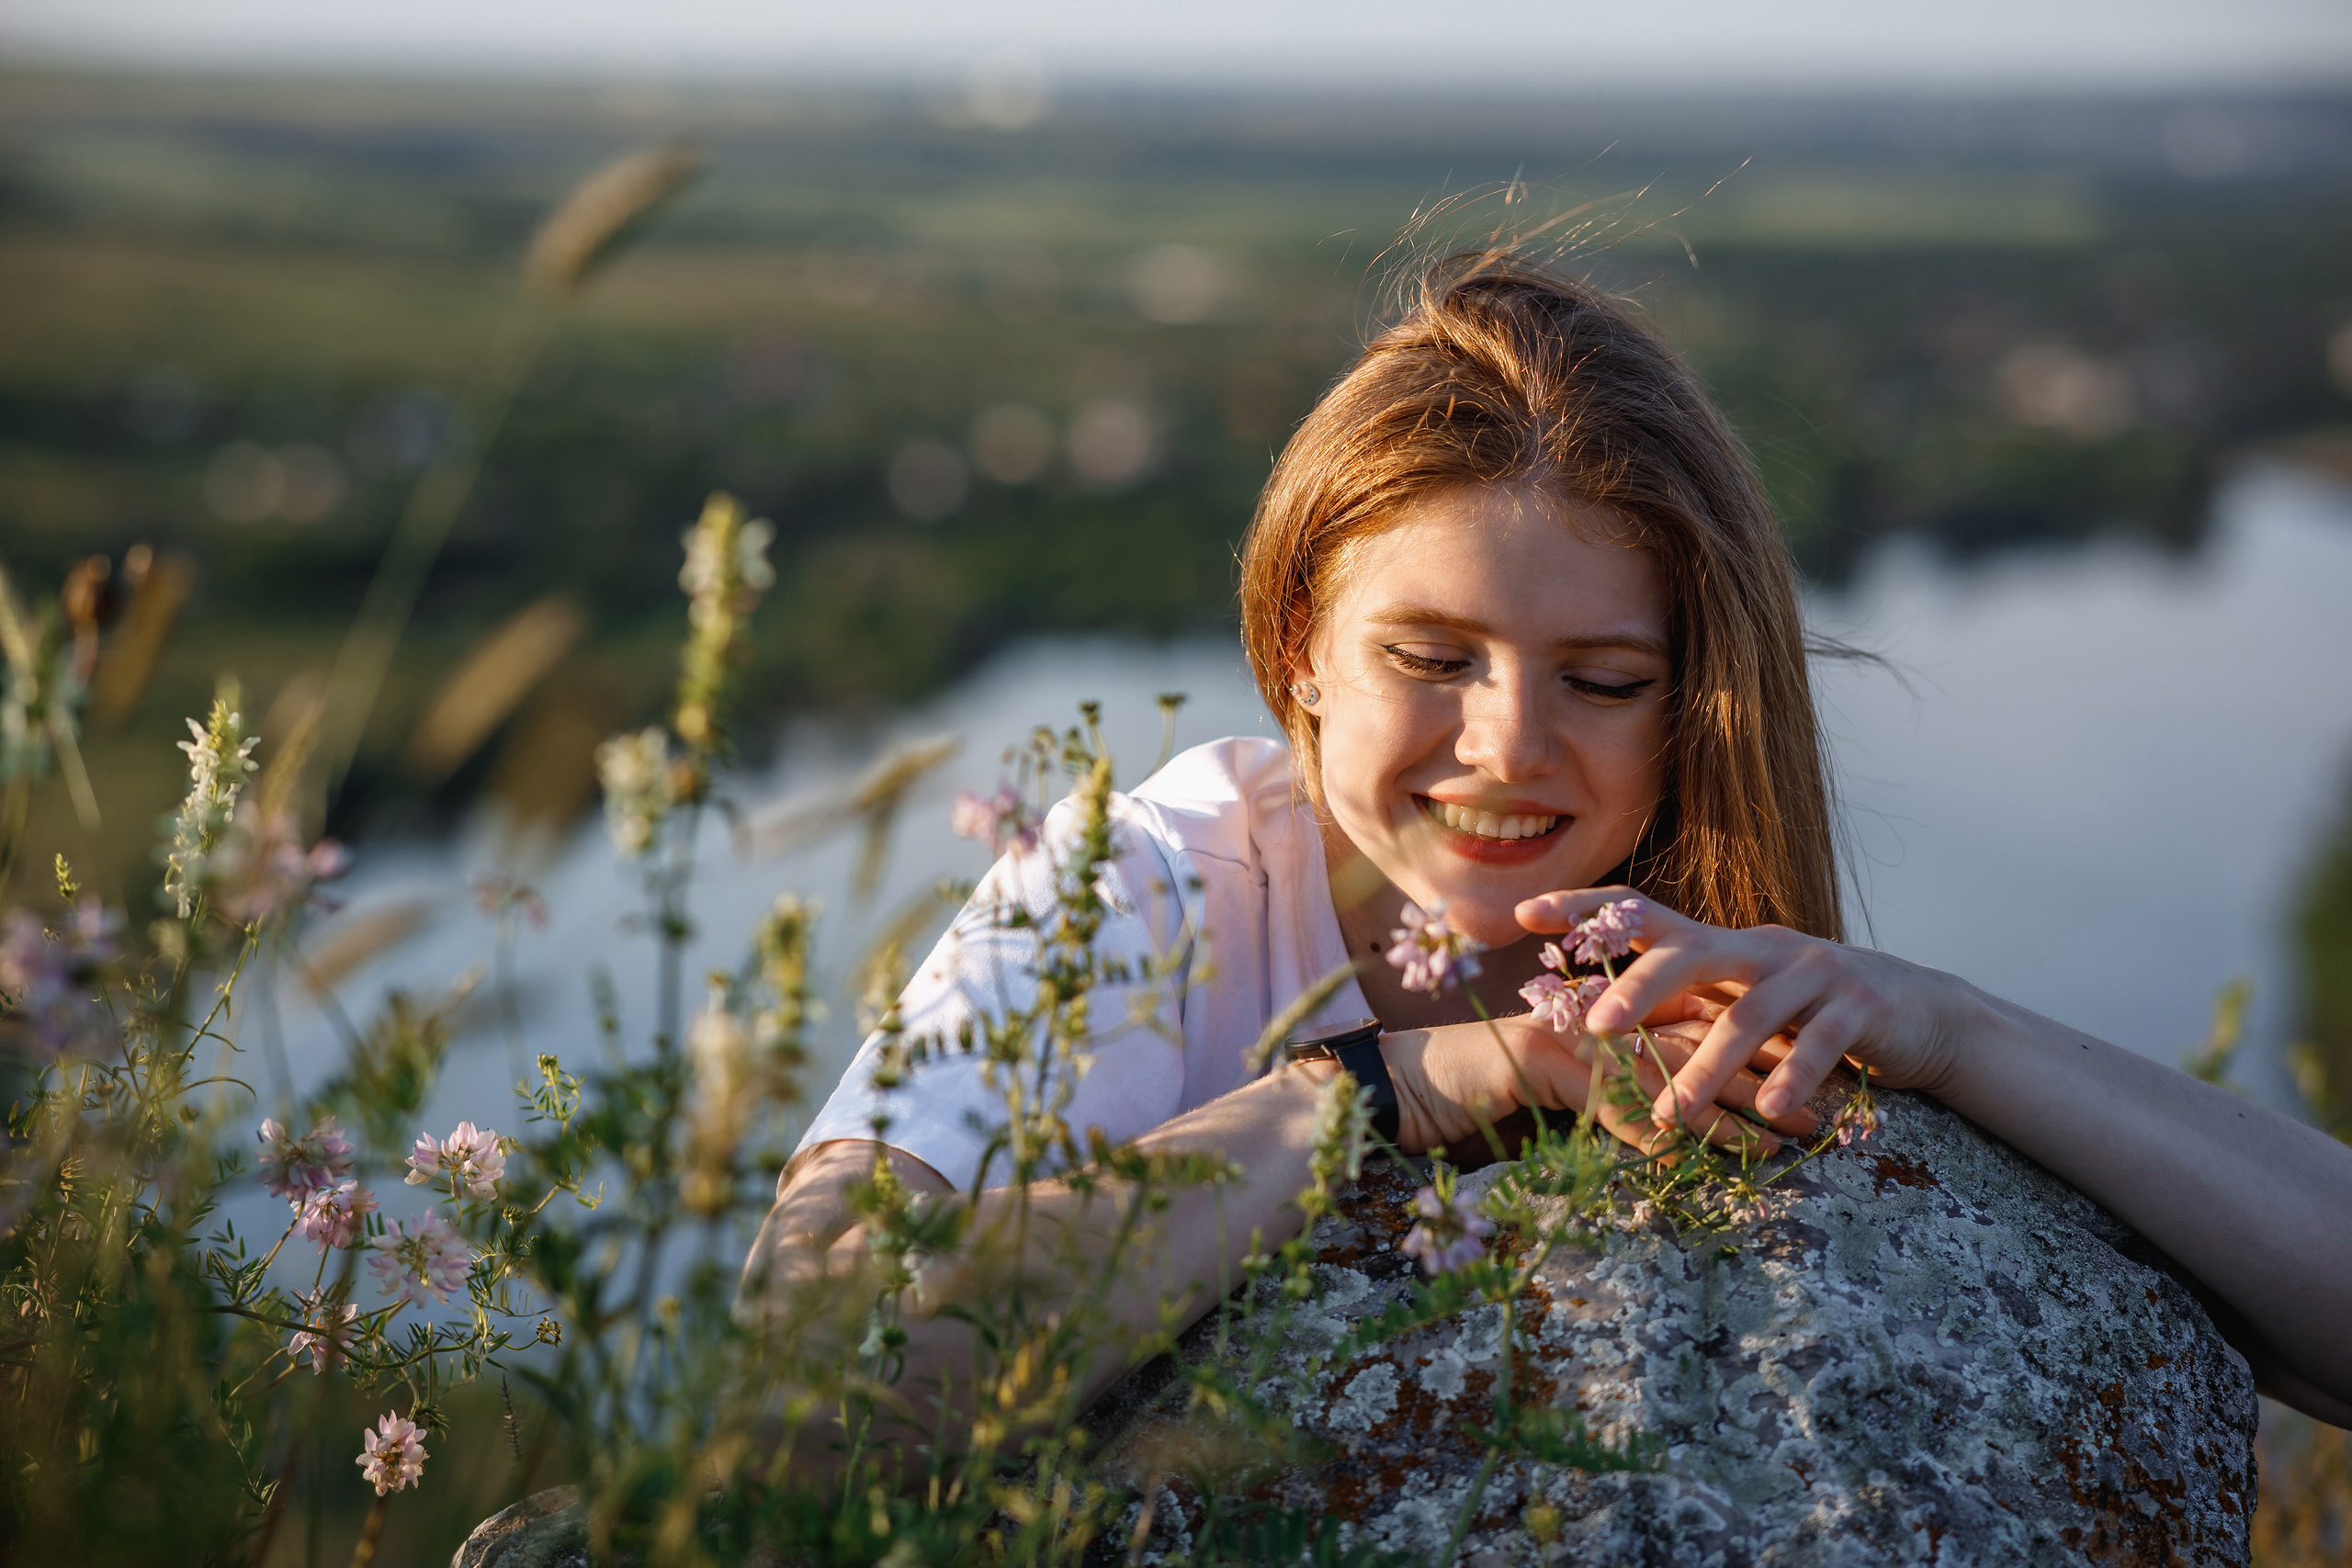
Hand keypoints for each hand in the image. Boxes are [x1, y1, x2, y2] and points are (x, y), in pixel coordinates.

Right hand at [1373, 1012, 1818, 1160]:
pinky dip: (1665, 1136)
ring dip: (1736, 1113)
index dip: (1761, 1053)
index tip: (1816, 1077)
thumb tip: (1675, 1134)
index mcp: (1619, 1021)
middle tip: (1831, 1109)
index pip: (1706, 1031)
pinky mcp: (1563, 1073)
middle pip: (1709, 1048)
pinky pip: (1624, 1109)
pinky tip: (1706, 1159)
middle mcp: (1612, 1026)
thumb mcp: (1572, 1092)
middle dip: (1771, 1079)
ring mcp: (1588, 1046)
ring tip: (1788, 1141)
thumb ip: (1621, 1099)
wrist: (1423, 1077)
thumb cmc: (1492, 1084)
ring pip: (1680, 1077)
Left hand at [1514, 887, 1972, 1130]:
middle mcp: (1761, 949)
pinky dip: (1792, 1079)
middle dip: (1637, 988)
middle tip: (1592, 1027)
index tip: (1523, 913)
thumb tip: (1590, 1016)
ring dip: (1707, 1068)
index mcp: (1723, 945)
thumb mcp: (1742, 999)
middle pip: (1689, 954)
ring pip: (1750, 1016)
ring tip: (1669, 1112)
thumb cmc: (1811, 1013)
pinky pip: (1821, 1045)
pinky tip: (1767, 1112)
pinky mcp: (1861, 1010)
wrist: (1924, 1014)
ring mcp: (1814, 974)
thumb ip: (1683, 1002)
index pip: (1642, 914)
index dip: (1584, 910)